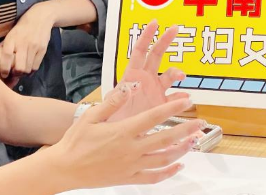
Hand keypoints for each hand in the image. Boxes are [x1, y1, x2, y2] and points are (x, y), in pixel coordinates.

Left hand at [0, 2, 55, 78]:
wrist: (41, 16)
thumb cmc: (23, 25)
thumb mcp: (11, 33)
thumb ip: (5, 45)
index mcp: (12, 38)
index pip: (7, 56)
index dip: (5, 68)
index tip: (4, 74)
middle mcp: (23, 43)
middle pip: (19, 67)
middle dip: (16, 74)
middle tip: (14, 74)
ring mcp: (34, 47)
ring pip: (28, 68)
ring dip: (24, 73)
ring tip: (21, 72)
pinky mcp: (42, 49)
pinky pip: (36, 66)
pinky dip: (31, 70)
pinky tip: (29, 69)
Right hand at [45, 84, 201, 189]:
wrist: (65, 168)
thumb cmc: (76, 141)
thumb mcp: (91, 116)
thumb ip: (113, 101)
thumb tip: (131, 86)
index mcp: (122, 132)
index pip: (153, 118)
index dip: (171, 109)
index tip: (185, 102)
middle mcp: (130, 150)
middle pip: (165, 140)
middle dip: (185, 131)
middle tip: (200, 124)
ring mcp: (131, 166)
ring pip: (163, 159)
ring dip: (181, 150)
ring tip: (193, 142)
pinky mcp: (128, 178)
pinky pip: (153, 177)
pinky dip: (168, 172)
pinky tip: (177, 166)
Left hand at [109, 20, 188, 121]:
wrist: (117, 135)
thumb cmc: (111, 116)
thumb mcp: (113, 102)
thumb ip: (122, 94)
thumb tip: (131, 86)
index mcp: (132, 74)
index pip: (140, 50)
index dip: (147, 36)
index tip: (155, 22)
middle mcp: (146, 78)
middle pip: (157, 54)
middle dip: (166, 40)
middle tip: (175, 28)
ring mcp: (155, 90)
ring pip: (170, 75)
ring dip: (177, 72)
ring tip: (181, 76)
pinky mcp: (162, 105)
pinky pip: (176, 98)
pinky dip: (182, 98)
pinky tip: (186, 100)